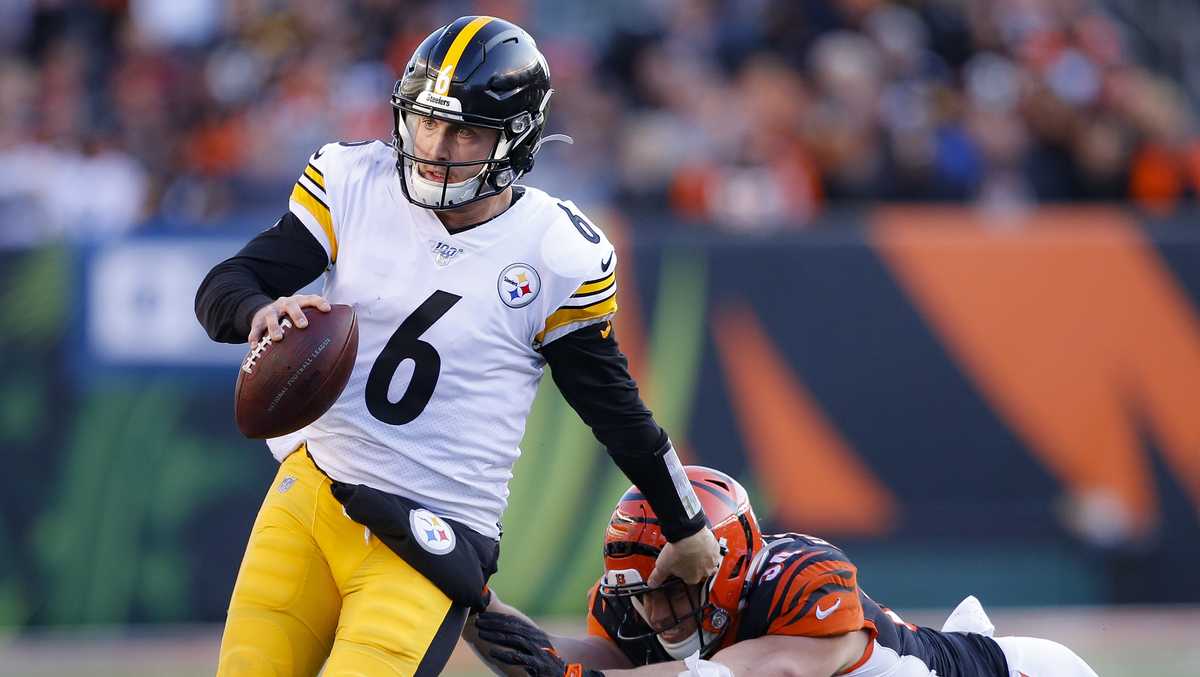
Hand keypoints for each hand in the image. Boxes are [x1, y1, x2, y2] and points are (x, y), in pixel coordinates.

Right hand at [247, 294, 330, 345]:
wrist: (264, 310)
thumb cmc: (291, 317)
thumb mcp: (303, 315)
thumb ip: (319, 324)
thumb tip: (342, 343)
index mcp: (299, 302)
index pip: (311, 299)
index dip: (319, 302)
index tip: (327, 309)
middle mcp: (284, 304)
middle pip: (291, 305)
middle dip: (297, 315)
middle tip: (303, 325)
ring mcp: (271, 312)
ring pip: (271, 317)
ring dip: (275, 327)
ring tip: (278, 338)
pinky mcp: (258, 321)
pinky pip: (255, 328)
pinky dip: (254, 336)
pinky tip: (254, 346)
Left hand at [474, 612, 602, 676]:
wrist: (571, 673)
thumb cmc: (552, 661)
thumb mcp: (539, 647)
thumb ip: (526, 640)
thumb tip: (509, 635)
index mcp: (535, 634)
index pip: (514, 622)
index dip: (498, 618)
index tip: (483, 615)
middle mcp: (536, 639)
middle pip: (512, 628)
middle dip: (494, 624)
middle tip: (478, 621)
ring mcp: (537, 650)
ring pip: (514, 640)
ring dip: (496, 636)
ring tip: (481, 634)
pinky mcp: (538, 664)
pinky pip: (519, 658)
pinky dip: (505, 654)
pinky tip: (493, 653)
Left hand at [648, 527, 719, 586]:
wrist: (688, 534)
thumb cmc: (679, 551)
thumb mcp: (662, 566)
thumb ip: (657, 577)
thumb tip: (652, 583)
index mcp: (693, 578)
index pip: (688, 579)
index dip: (683, 571)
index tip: (679, 565)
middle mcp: (705, 572)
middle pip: (700, 571)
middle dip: (694, 564)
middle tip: (686, 556)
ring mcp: (711, 561)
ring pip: (708, 562)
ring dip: (702, 557)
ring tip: (693, 549)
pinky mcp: (715, 549)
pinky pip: (713, 551)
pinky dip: (708, 547)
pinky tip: (700, 543)